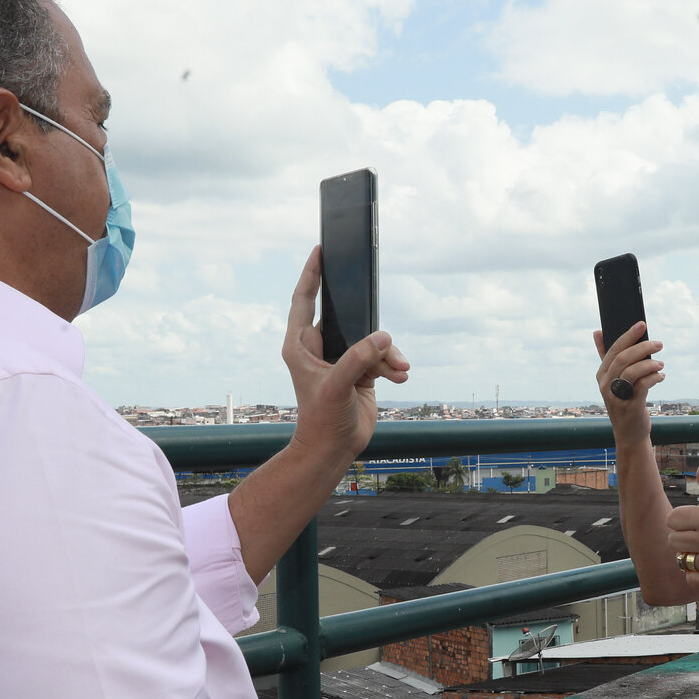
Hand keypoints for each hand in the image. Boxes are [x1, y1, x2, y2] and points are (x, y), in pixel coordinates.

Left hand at [283, 246, 411, 464]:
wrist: (334, 449)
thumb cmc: (321, 420)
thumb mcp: (337, 386)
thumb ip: (358, 358)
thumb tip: (383, 337)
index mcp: (300, 345)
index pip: (304, 299)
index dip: (311, 274)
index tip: (320, 249)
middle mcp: (320, 348)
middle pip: (345, 318)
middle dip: (368, 324)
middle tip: (376, 313)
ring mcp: (341, 359)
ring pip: (370, 340)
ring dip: (387, 352)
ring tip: (398, 368)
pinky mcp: (360, 372)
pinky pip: (381, 357)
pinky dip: (391, 365)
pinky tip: (399, 376)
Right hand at [593, 321, 662, 441]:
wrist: (629, 432)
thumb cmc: (623, 401)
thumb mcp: (612, 379)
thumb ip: (606, 356)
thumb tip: (597, 332)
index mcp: (602, 374)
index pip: (614, 350)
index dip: (628, 336)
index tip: (642, 325)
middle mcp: (606, 384)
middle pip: (624, 358)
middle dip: (643, 347)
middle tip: (659, 344)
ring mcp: (617, 396)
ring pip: (633, 371)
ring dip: (650, 364)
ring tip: (661, 364)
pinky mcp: (631, 406)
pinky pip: (643, 385)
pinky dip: (655, 377)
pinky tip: (661, 376)